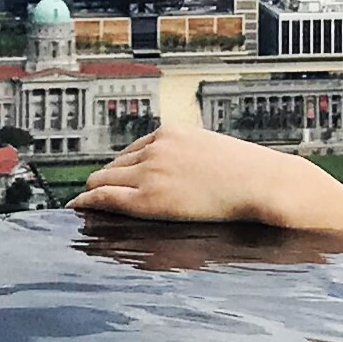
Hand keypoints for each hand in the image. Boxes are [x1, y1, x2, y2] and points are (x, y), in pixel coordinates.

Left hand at [75, 123, 342, 242]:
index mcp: (171, 134)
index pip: (131, 152)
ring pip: (104, 181)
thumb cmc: (247, 175)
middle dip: (104, 182)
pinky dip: (88, 202)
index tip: (111, 181)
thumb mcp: (211, 152)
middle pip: (113, 166)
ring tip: (84, 206)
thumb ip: (188, 157)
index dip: (120, 170)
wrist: (264, 184)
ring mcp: (152, 172)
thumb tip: (179, 175)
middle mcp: (156, 148)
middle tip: (92, 197)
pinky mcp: (150, 198)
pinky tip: (78, 207)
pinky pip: (106, 198)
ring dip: (94, 193)